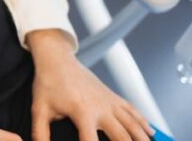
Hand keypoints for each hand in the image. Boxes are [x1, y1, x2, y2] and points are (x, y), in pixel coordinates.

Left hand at [28, 30, 153, 140]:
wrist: (57, 59)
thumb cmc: (47, 84)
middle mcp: (100, 108)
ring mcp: (109, 101)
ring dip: (142, 139)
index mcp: (82, 112)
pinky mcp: (112, 96)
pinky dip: (143, 123)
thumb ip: (40, 132)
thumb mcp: (39, 109)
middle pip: (122, 136)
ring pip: (133, 124)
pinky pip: (132, 110)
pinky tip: (151, 133)